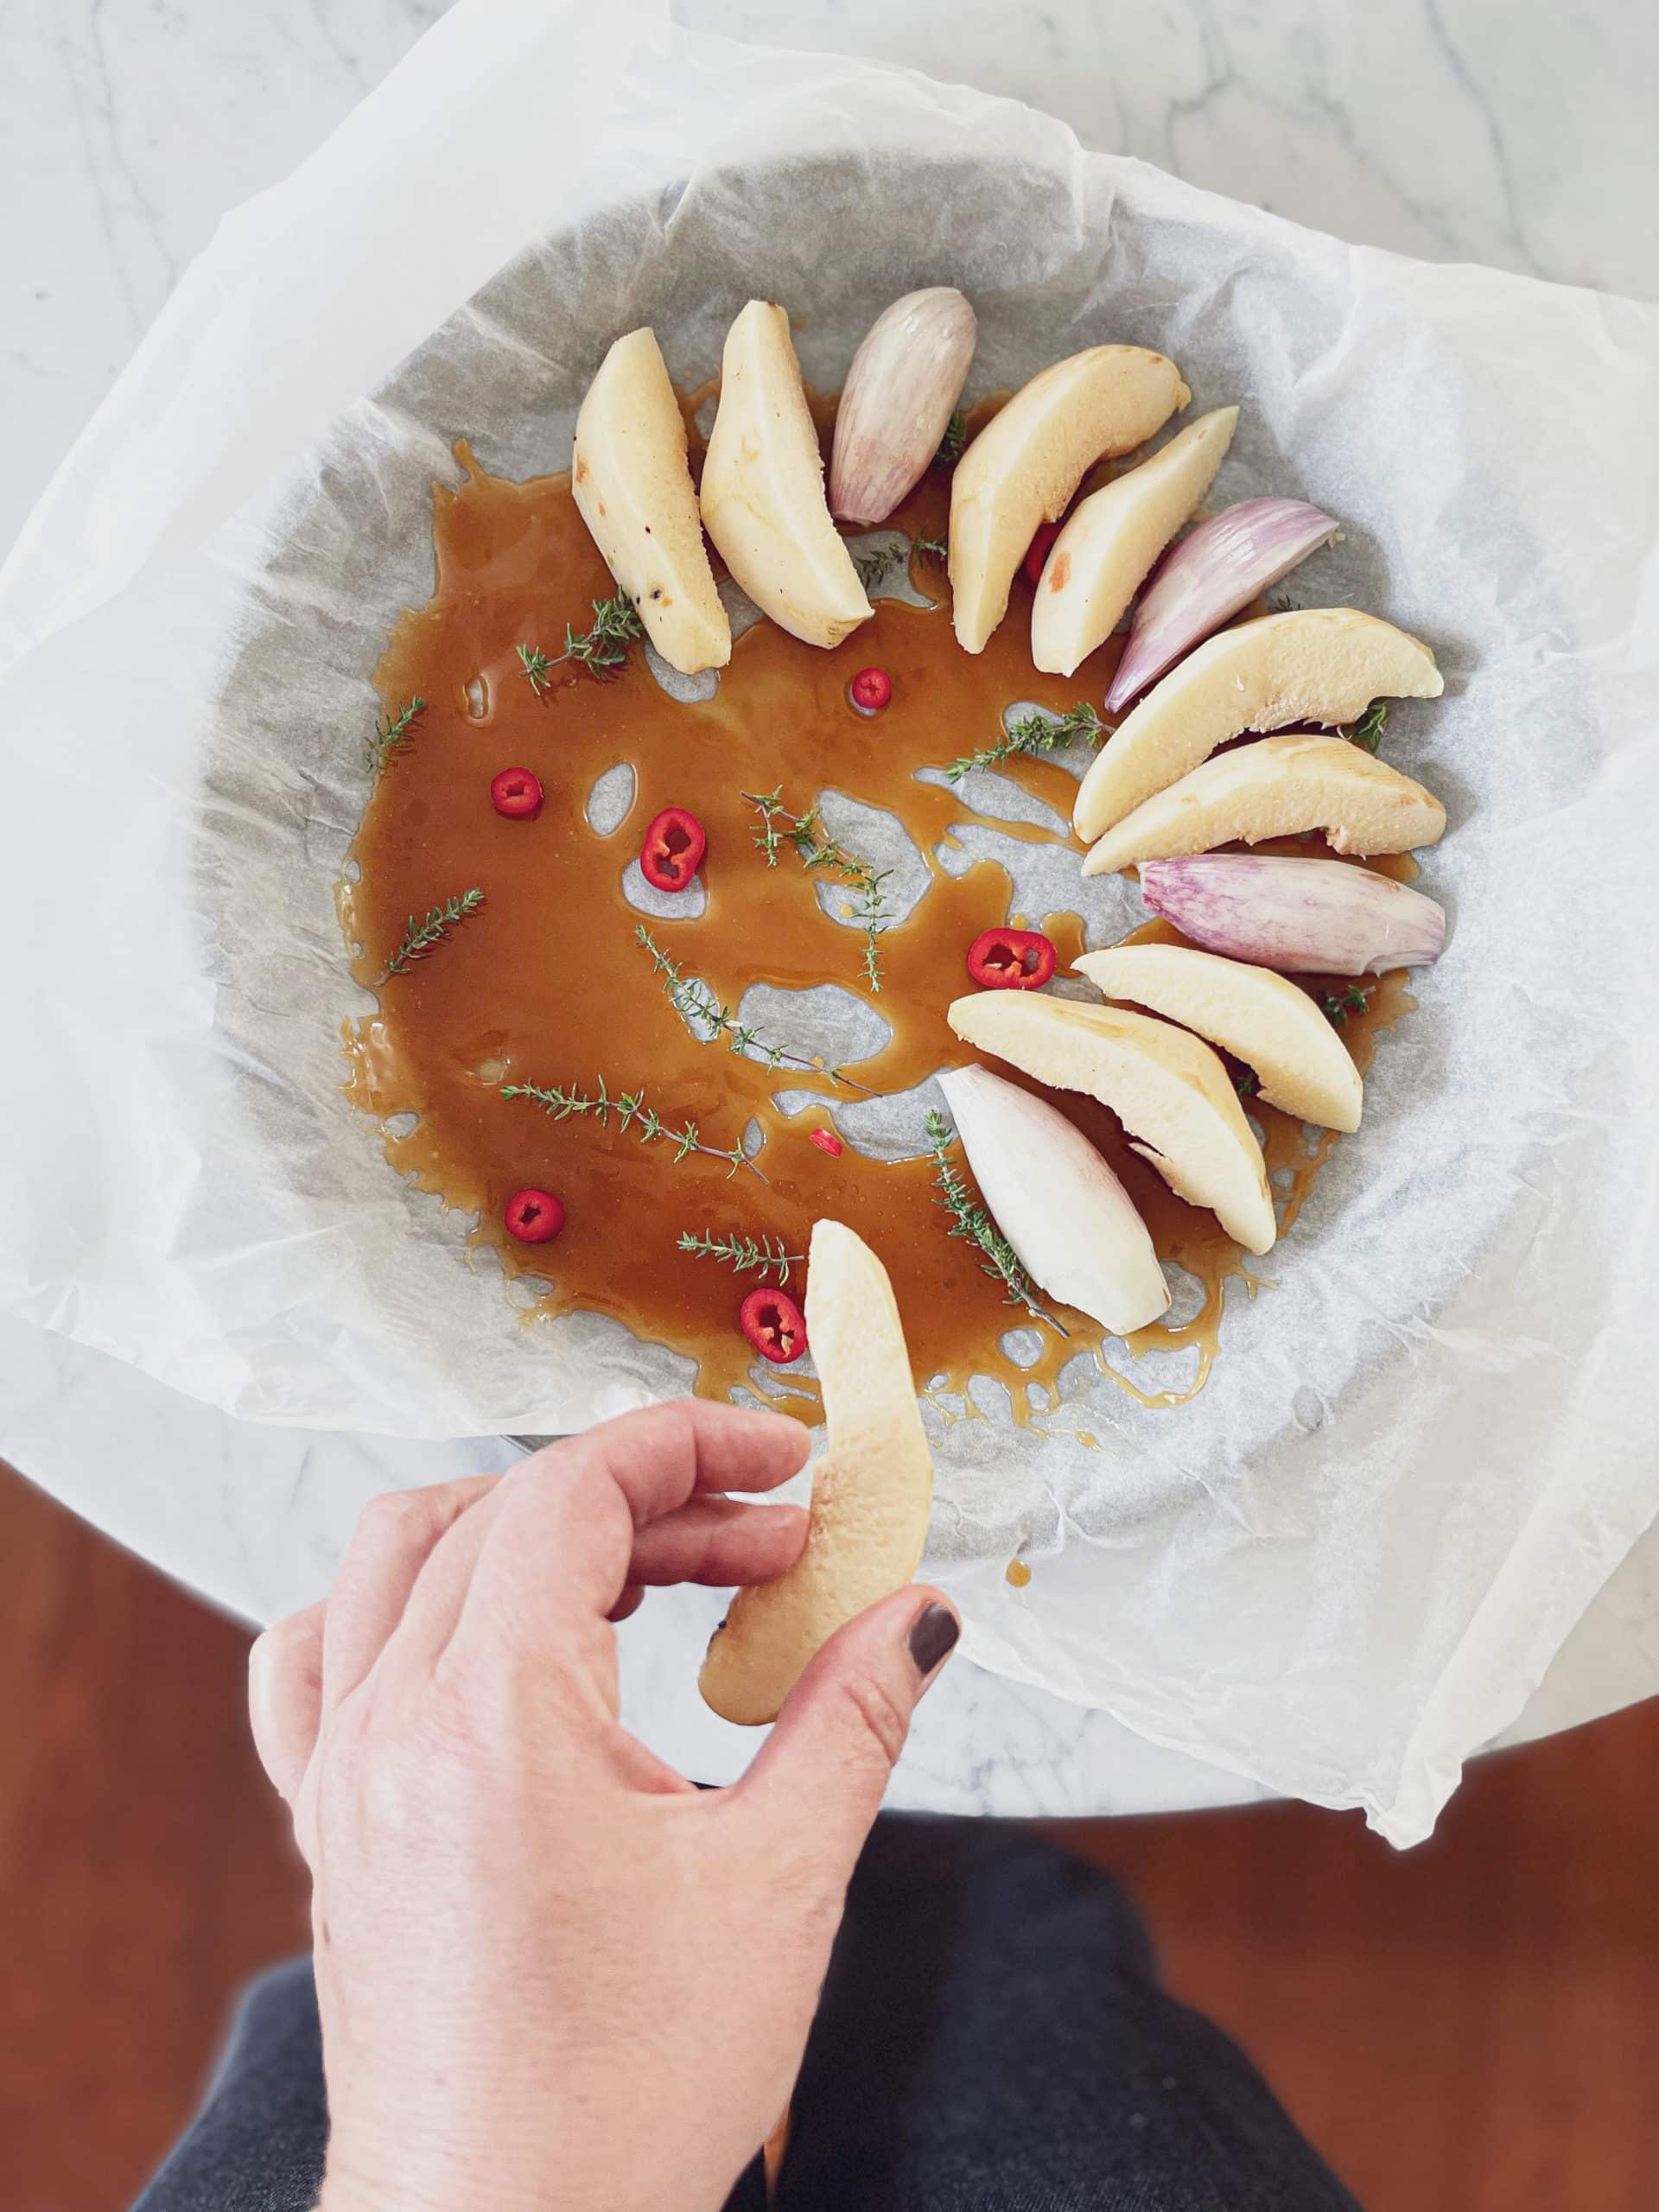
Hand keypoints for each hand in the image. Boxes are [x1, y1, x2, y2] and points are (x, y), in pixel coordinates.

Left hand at [248, 1400, 959, 2211]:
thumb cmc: (621, 2100)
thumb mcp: (778, 1887)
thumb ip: (851, 1717)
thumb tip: (914, 1614)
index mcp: (492, 1718)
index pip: (573, 1491)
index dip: (690, 1446)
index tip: (782, 1463)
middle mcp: (391, 1725)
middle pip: (507, 1510)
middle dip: (650, 1495)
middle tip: (766, 1542)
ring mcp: (341, 1774)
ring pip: (398, 1555)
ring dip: (523, 1523)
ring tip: (637, 1566)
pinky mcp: (329, 1825)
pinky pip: (317, 1656)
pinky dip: (401, 1603)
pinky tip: (477, 1634)